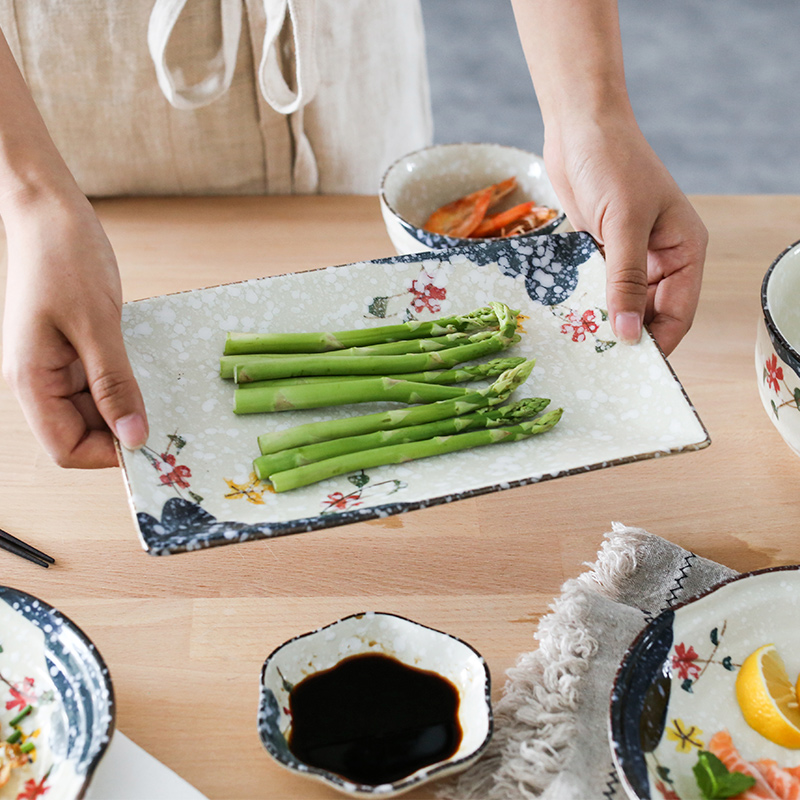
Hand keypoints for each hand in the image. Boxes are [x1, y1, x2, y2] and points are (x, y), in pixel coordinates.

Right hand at [2, 191, 148, 466]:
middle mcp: (38, 380)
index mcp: (31, 380)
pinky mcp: (72, 349)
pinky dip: (124, 385)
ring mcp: (55, 365)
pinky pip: (99, 383)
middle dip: (122, 434)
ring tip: (162, 399)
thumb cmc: (65, 258)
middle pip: (81, 434)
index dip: (108, 456)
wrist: (49, 210)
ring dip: (126, 409)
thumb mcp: (97, 323)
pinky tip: (148, 376)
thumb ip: (114, 384)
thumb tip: (133, 437)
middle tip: (169, 425)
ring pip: (94, 411)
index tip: (152, 447)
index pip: (65, 449)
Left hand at [544, 114, 707, 354]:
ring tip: (582, 346)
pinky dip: (588, 303)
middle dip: (628, 336)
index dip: (658, 343)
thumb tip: (628, 334)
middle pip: (650, 314)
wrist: (579, 127)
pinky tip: (570, 320)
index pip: (678, 313)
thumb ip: (626, 280)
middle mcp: (662, 257)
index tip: (631, 369)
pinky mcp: (602, 250)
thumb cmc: (612, 164)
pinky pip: (599, 288)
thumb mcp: (624, 223)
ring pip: (623, 304)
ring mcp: (631, 255)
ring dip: (605, 322)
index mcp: (685, 250)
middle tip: (599, 362)